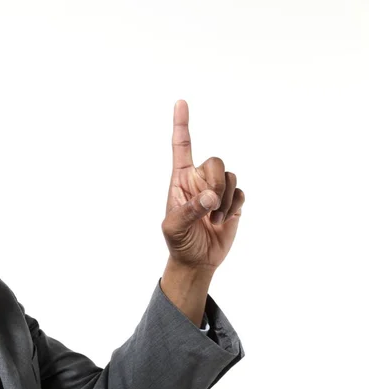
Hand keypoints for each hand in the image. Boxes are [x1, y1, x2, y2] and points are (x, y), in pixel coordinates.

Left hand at [162, 100, 244, 271]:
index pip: (181, 147)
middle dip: (215, 183)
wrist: (197, 260)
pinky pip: (240, 191)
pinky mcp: (232, 201)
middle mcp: (199, 179)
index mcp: (180, 179)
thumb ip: (190, 210)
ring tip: (213, 219)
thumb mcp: (174, 227)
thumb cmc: (179, 241)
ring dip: (224, 200)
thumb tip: (210, 196)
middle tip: (209, 205)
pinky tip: (223, 220)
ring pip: (229, 176)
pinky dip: (234, 206)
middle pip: (214, 161)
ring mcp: (217, 189)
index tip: (180, 102)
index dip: (181, 124)